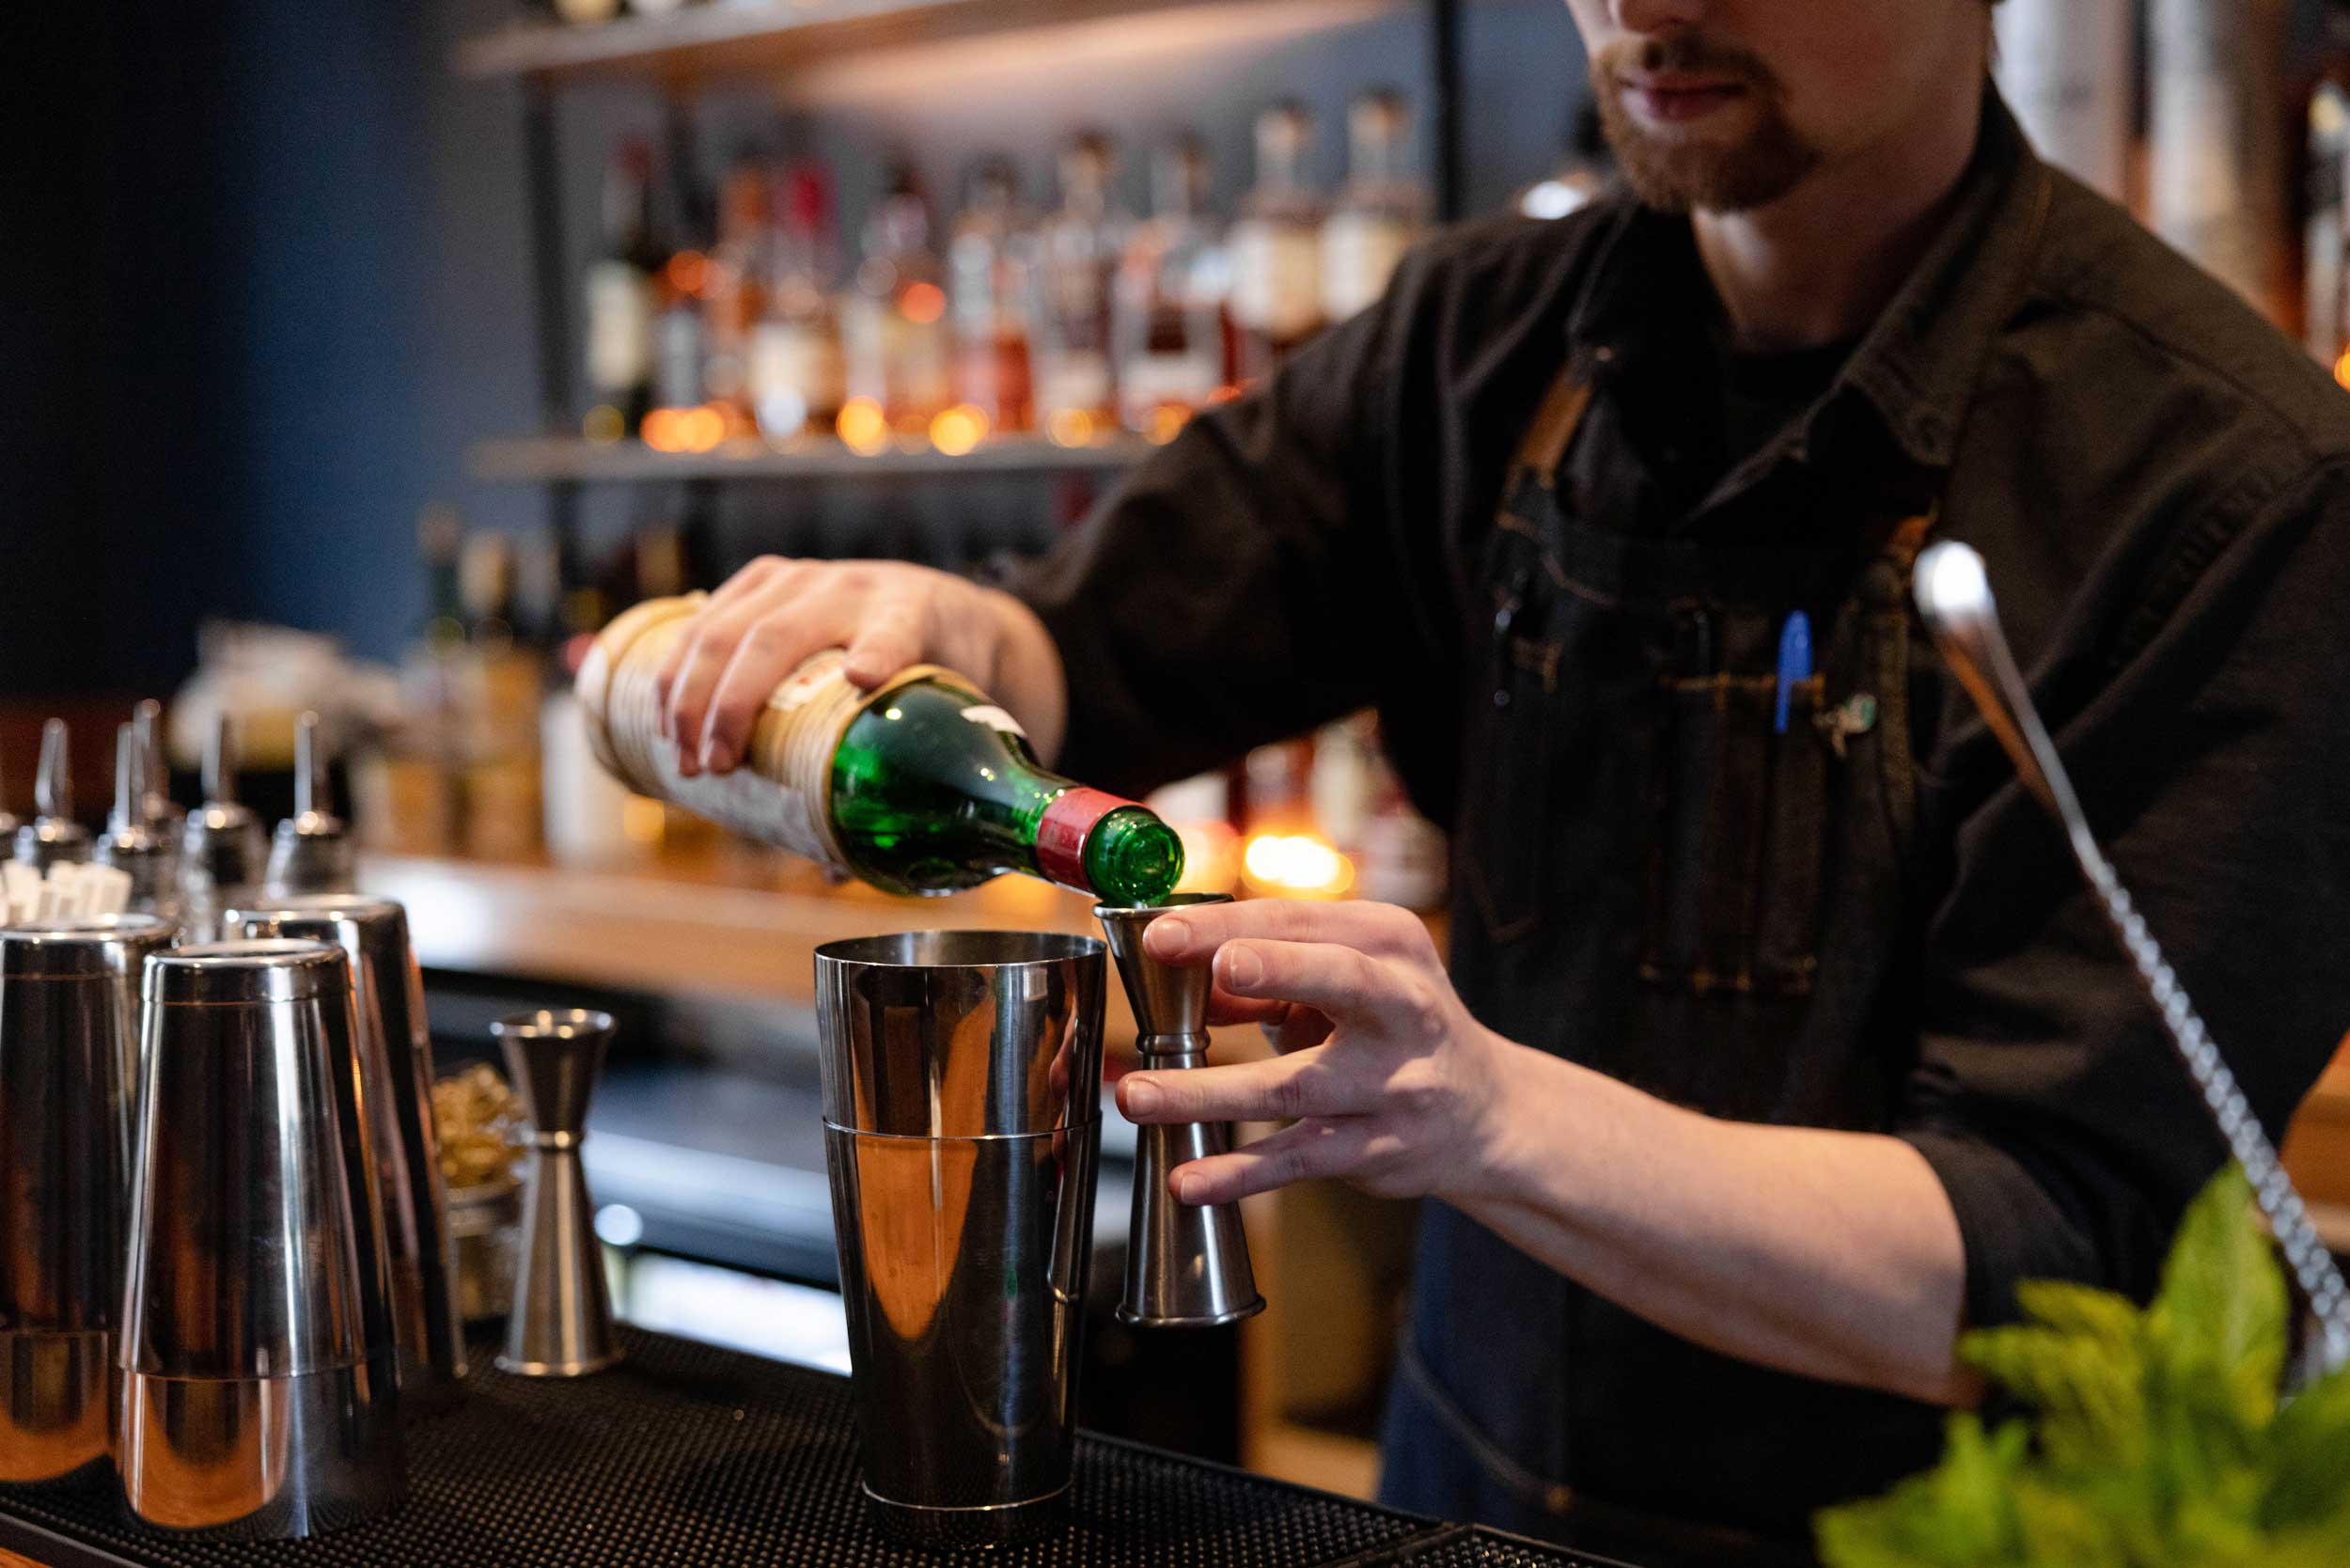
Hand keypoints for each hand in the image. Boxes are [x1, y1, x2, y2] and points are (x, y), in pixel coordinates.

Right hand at [654, 557, 1067, 775]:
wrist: (940, 607)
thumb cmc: (935, 676)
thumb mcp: (939, 719)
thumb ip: (895, 784)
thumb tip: (834, 870)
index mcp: (911, 619)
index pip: (895, 633)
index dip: (879, 652)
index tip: (863, 677)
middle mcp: (853, 590)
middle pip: (777, 639)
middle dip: (733, 704)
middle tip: (716, 766)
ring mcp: (805, 577)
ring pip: (727, 627)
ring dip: (691, 695)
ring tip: (684, 757)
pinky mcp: (768, 576)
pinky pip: (706, 617)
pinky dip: (676, 670)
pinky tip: (663, 717)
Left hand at [1113, 900, 1519, 1206]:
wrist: (1484, 1110)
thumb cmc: (1391, 1025)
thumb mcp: (1346, 977)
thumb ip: (1265, 975)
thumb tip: (1172, 976)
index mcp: (1387, 943)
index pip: (1299, 921)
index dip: (1226, 925)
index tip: (1160, 935)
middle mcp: (1402, 1008)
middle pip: (1338, 980)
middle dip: (1275, 969)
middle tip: (1212, 967)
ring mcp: (1395, 1084)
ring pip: (1297, 1085)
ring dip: (1210, 1092)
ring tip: (1137, 1095)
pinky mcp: (1378, 1150)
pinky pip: (1298, 1159)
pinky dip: (1239, 1173)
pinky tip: (1189, 1180)